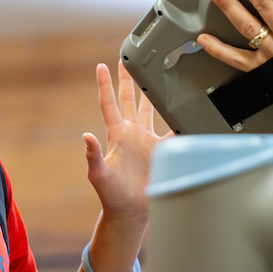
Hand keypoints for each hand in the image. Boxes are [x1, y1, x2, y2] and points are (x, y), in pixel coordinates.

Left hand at [83, 61, 164, 226]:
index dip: (105, 84)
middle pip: (130, 100)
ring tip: (159, 76)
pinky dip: (180, 122)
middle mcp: (132, 134)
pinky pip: (173, 132)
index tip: (101, 65)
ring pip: (152, 111)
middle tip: (128, 60)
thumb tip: (86, 136)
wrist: (131, 211)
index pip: (109, 104)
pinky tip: (187, 110)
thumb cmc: (111, 195)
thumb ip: (93, 155)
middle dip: (129, 80)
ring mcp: (147, 142)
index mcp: (116, 135)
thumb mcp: (99, 174)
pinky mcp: (162, 152)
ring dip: (154, 95)